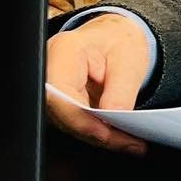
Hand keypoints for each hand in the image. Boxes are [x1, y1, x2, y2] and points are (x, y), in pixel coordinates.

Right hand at [44, 14, 152, 152]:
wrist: (115, 38)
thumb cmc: (119, 42)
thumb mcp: (130, 60)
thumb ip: (120, 90)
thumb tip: (112, 119)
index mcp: (64, 52)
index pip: (60, 95)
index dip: (81, 120)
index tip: (106, 133)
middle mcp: (50, 70)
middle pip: (62, 114)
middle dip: (95, 133)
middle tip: (128, 141)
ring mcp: (51, 88)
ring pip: (67, 124)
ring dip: (98, 136)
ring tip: (129, 141)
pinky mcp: (59, 103)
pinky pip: (74, 123)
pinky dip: (97, 132)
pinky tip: (118, 136)